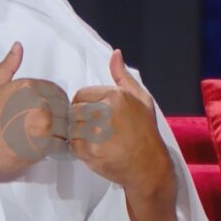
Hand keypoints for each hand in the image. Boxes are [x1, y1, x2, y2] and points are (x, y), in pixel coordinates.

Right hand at [0, 42, 68, 180]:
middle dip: (57, 116)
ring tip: (43, 137)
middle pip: (63, 108)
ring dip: (58, 132)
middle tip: (42, 125)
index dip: (53, 101)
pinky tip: (44, 147)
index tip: (45, 109)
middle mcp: (39, 102)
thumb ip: (7, 66)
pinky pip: (62, 144)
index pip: (56, 90)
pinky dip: (56, 147)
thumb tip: (18, 47)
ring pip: (65, 126)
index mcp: (28, 86)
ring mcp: (44, 124)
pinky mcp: (45, 145)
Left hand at [69, 49, 171, 194]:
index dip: (85, 106)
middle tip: (97, 131)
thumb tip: (115, 54)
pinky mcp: (91, 151)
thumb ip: (123, 76)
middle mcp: (105, 112)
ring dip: (79, 135)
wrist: (149, 166)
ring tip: (97, 140)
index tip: (95, 116)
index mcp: (115, 96)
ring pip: (72, 128)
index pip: (80, 95)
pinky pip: (72, 145)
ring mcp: (97, 133)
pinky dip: (80, 149)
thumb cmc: (145, 131)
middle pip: (74, 111)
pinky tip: (95, 150)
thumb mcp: (141, 99)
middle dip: (81, 121)